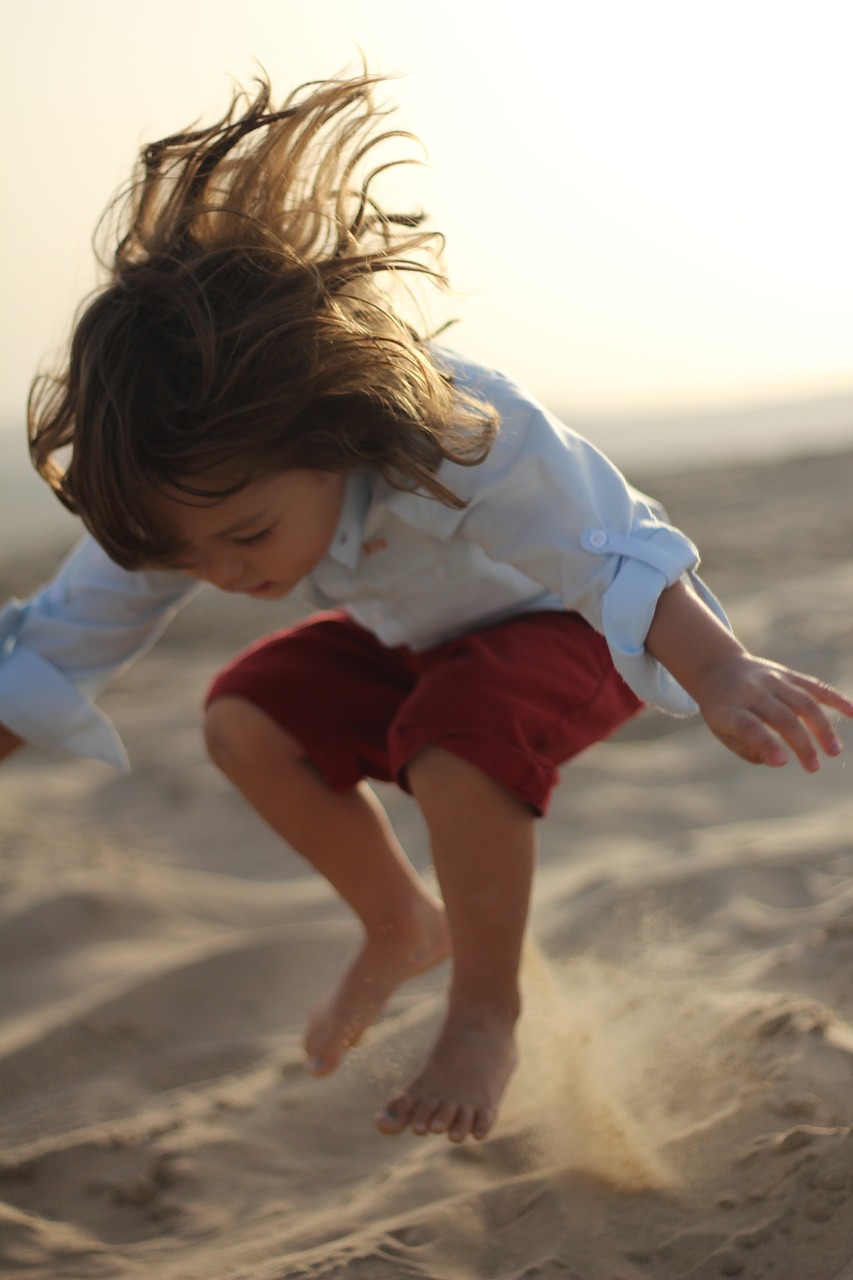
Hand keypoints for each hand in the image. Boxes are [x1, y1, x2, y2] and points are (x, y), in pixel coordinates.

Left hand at [693, 653, 852, 771]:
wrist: (718, 667)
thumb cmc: (722, 709)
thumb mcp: (721, 731)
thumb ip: (746, 748)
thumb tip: (776, 761)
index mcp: (730, 709)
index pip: (750, 727)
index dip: (767, 744)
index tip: (783, 762)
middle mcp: (752, 691)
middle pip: (782, 718)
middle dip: (801, 744)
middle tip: (814, 768)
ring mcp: (772, 680)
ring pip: (803, 702)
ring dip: (822, 727)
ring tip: (833, 751)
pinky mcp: (787, 674)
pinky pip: (814, 686)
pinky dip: (834, 698)